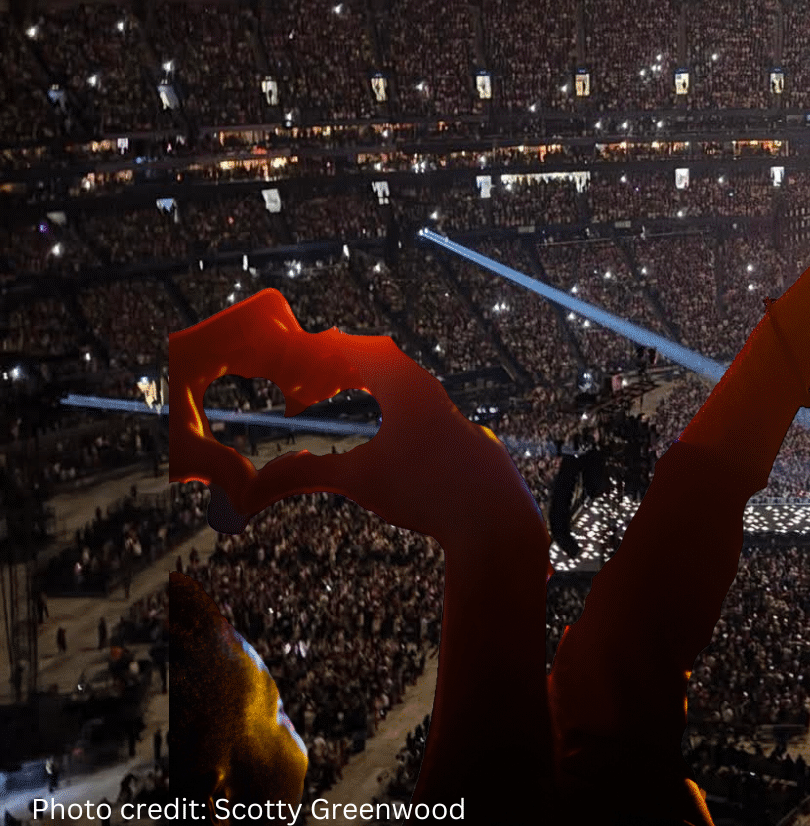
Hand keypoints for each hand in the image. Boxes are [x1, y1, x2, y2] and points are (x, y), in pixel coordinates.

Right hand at [169, 289, 542, 548]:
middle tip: (314, 379)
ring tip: (345, 396)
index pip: (362, 349)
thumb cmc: (428, 492)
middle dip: (345, 366)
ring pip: (410, 388)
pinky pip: (428, 412)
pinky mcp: (470, 443)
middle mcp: (436, 395)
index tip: (299, 356)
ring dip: (374, 387)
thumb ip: (304, 474)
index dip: (326, 350)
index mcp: (408, 388)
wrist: (497, 523)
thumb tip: (249, 486)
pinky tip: (392, 436)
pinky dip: (398, 411)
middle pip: (385, 362)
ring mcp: (457, 419)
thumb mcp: (359, 480)